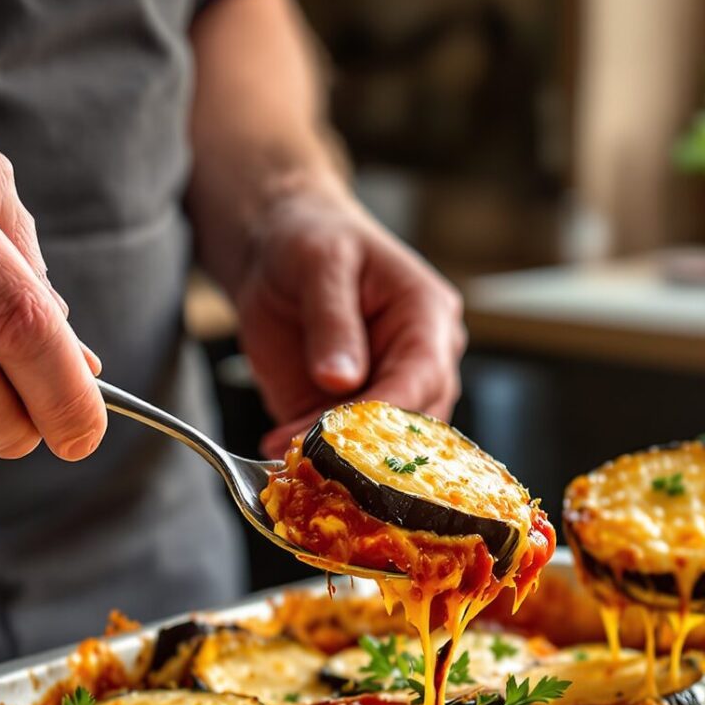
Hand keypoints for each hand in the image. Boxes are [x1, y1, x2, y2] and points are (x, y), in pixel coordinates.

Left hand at [228, 181, 465, 458]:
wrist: (277, 251)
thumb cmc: (310, 241)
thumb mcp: (318, 263)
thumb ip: (331, 319)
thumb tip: (340, 379)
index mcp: (427, 317)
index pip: (423, 375)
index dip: (389, 408)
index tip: (349, 432)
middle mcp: (420, 363)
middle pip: (414, 423)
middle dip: (365, 445)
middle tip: (311, 456)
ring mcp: (387, 394)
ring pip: (382, 447)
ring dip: (340, 461)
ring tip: (291, 460)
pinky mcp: (350, 417)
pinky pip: (344, 452)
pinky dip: (316, 462)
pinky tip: (280, 458)